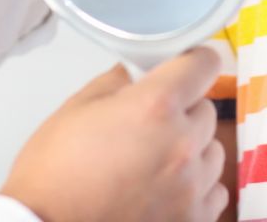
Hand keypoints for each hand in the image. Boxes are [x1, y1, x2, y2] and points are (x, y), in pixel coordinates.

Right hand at [0, 47, 227, 221]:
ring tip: (156, 160)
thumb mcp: (76, 110)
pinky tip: (166, 188)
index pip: (204, 65)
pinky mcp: (192, 219)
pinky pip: (214, 192)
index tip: (189, 66)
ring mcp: (190, 187)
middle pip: (207, 110)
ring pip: (213, 151)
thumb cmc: (52, 176)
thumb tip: (131, 75)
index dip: (195, 61)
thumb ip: (114, 83)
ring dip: (192, 149)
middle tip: (151, 123)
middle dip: (183, 110)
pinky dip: (196, 187)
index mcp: (155, 107)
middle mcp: (181, 144)